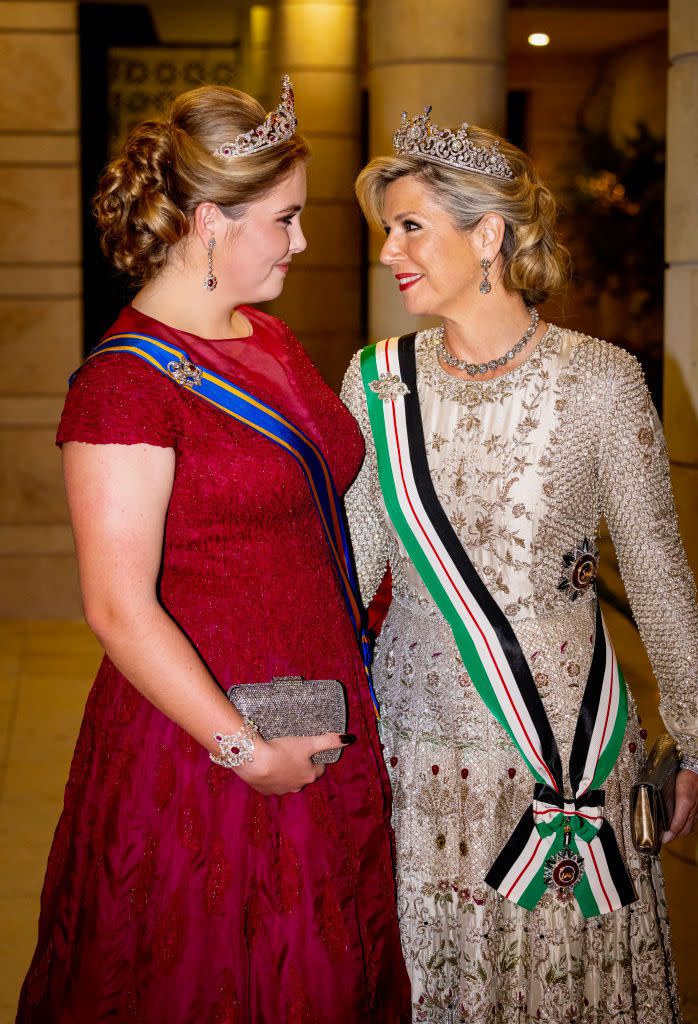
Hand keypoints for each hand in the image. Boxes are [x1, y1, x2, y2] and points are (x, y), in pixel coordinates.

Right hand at [235, 732, 354, 795]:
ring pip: (288, 781)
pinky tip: (267, 765)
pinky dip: (271, 776)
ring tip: (279, 757)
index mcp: (310, 775)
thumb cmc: (284, 751)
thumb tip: (351, 739)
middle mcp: (297, 786)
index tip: (310, 750)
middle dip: (301, 766)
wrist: (256, 762)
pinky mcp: (265, 791)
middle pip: (304, 775)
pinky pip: (272, 783)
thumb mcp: (308, 743)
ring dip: (286, 772)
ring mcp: (281, 790)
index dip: (315, 759)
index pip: (319, 768)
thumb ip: (329, 741)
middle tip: (294, 752)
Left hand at [663, 769, 697, 843]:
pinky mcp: (697, 808)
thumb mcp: (671, 783)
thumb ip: (664, 794)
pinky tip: (677, 827)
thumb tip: (654, 805)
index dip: (669, 834)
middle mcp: (692, 808)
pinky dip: (684, 827)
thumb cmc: (685, 774)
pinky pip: (692, 822)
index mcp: (685, 801)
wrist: (696, 769)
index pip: (677, 824)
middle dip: (673, 836)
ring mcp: (696, 809)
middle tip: (662, 839)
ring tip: (668, 835)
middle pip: (683, 829)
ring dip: (678, 833)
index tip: (662, 839)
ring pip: (688, 827)